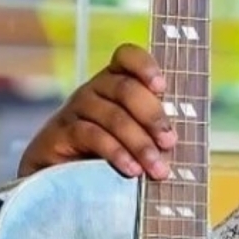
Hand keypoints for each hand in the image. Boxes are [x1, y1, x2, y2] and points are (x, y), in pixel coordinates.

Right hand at [17, 43, 177, 179]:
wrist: (62, 180)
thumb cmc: (109, 155)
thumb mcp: (136, 137)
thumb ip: (155, 130)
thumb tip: (178, 138)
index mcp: (116, 82)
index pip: (127, 57)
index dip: (145, 66)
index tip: (162, 87)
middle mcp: (94, 89)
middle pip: (126, 89)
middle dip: (153, 117)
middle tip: (170, 142)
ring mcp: (75, 109)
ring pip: (113, 116)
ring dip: (140, 143)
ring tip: (157, 168)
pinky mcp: (59, 132)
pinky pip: (92, 135)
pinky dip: (116, 153)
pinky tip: (132, 169)